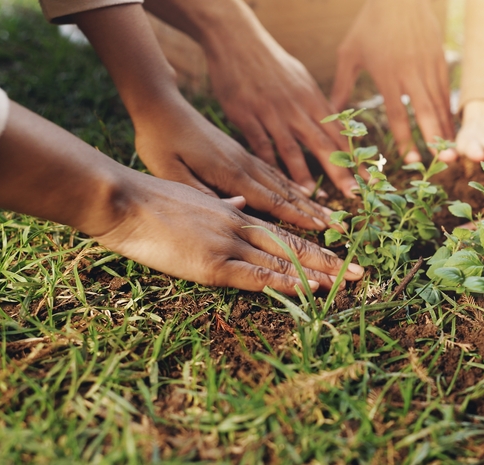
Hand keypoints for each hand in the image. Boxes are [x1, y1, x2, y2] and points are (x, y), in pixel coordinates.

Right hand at [94, 175, 362, 293]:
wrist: (124, 200)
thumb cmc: (149, 200)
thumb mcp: (192, 195)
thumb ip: (219, 203)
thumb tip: (238, 203)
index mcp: (232, 212)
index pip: (279, 230)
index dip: (309, 241)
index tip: (334, 248)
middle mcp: (238, 225)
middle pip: (292, 244)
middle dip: (328, 259)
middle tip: (359, 270)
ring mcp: (228, 243)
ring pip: (283, 260)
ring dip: (317, 273)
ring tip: (347, 281)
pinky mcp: (213, 263)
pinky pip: (258, 276)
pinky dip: (286, 283)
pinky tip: (308, 288)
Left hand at [132, 96, 332, 230]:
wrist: (159, 104)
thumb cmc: (159, 140)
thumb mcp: (171, 172)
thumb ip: (203, 192)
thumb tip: (238, 210)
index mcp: (230, 171)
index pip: (271, 200)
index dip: (299, 216)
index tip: (325, 229)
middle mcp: (245, 163)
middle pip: (286, 191)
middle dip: (315, 210)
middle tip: (341, 225)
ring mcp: (244, 155)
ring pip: (283, 180)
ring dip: (307, 199)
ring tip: (329, 212)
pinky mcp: (240, 150)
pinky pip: (273, 170)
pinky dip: (291, 183)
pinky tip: (300, 192)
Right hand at [205, 29, 357, 196]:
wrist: (237, 38)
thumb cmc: (271, 60)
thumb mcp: (301, 78)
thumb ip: (315, 103)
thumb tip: (333, 120)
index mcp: (313, 99)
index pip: (340, 133)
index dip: (357, 158)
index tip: (372, 178)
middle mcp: (296, 107)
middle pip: (323, 144)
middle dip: (341, 172)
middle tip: (355, 195)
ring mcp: (271, 112)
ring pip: (291, 148)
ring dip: (304, 175)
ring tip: (314, 198)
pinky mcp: (246, 114)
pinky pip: (260, 144)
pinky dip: (270, 164)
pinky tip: (276, 182)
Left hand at [330, 0, 454, 163]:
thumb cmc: (370, 23)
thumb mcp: (349, 52)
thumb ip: (341, 84)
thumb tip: (330, 113)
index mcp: (387, 74)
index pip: (399, 113)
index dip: (405, 139)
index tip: (411, 160)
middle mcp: (410, 72)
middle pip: (426, 112)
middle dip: (436, 138)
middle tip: (444, 161)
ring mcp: (428, 66)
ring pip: (440, 103)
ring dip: (446, 129)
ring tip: (452, 151)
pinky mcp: (440, 59)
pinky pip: (446, 91)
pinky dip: (449, 110)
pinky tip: (451, 127)